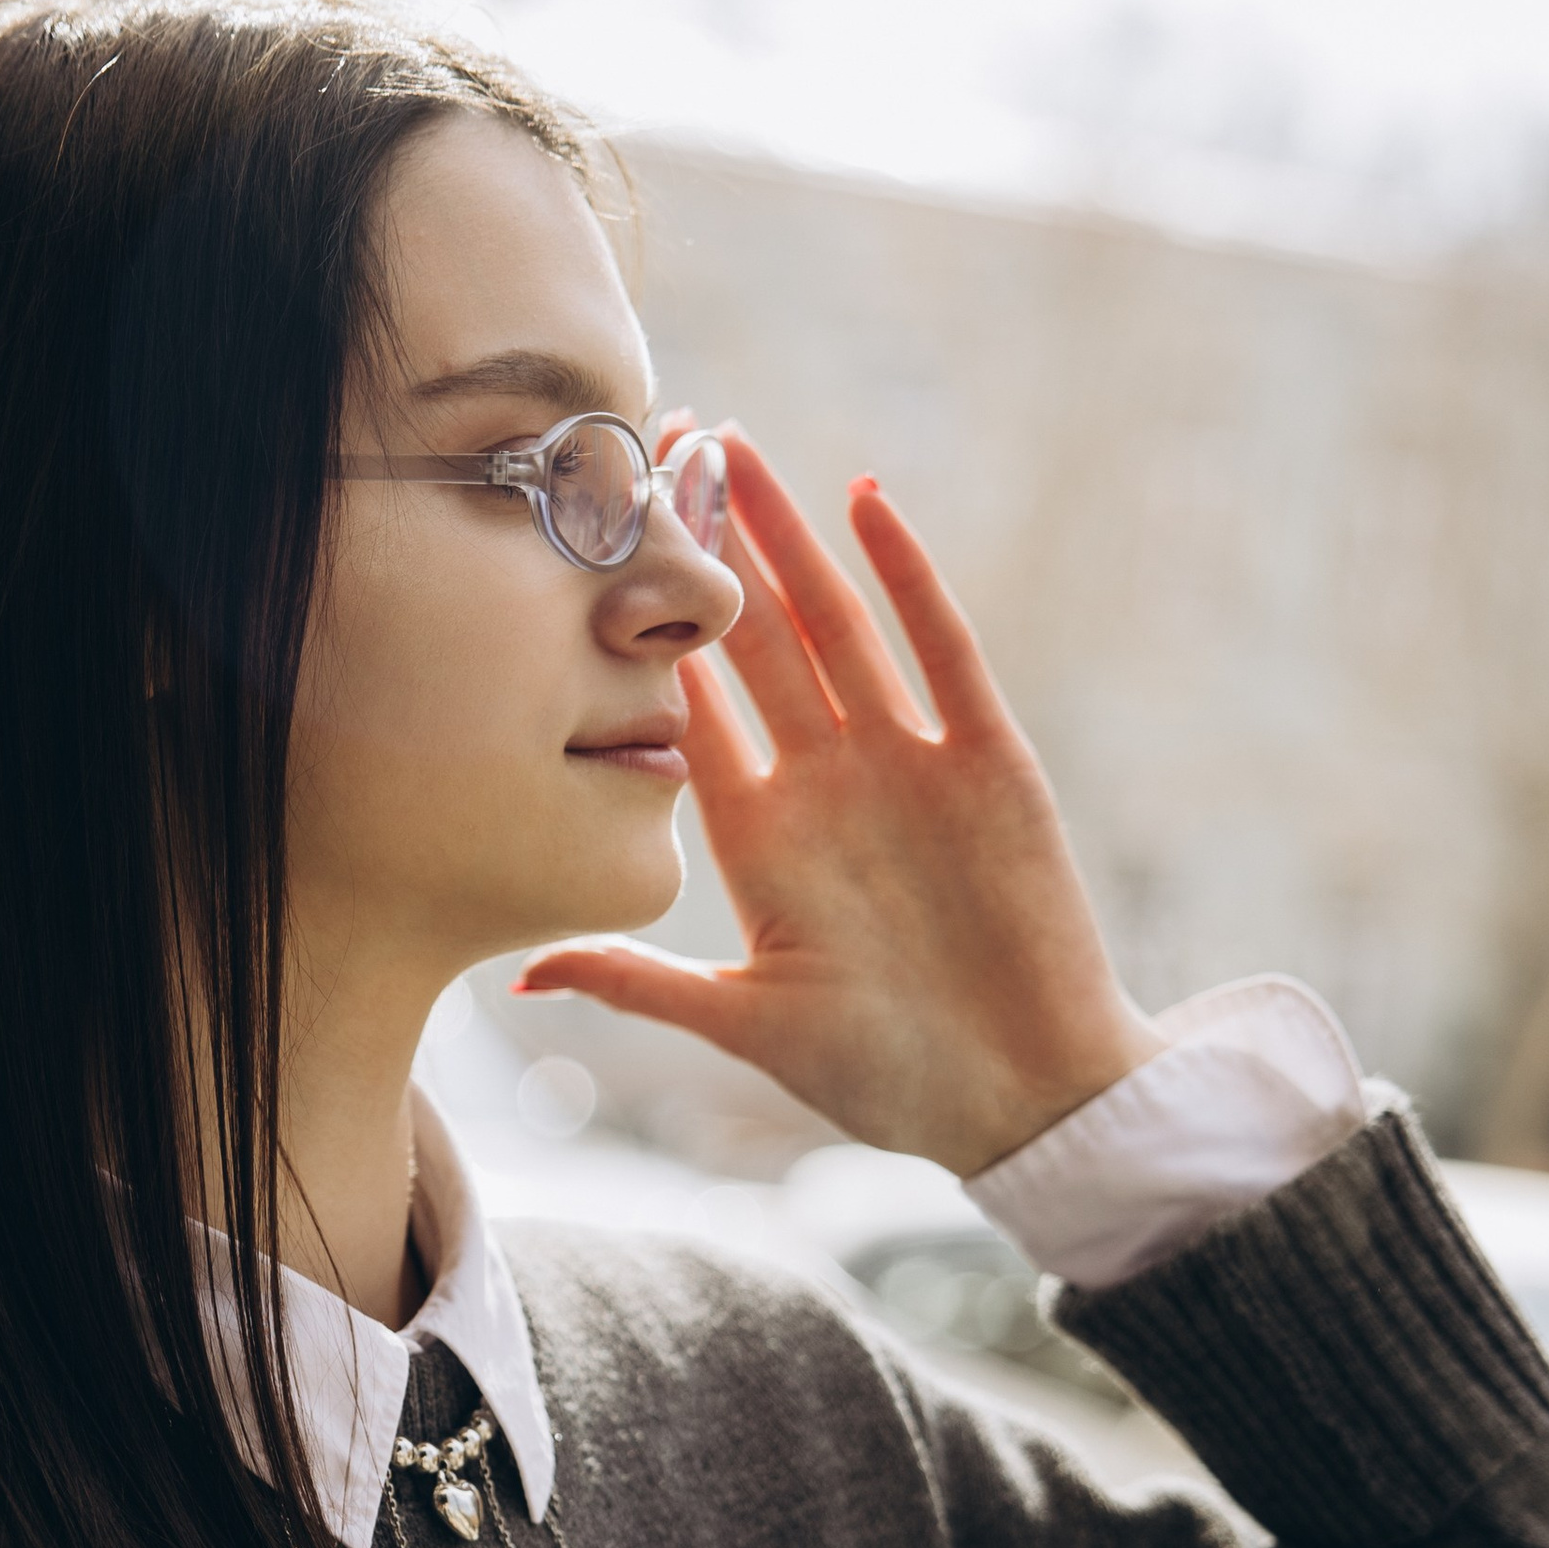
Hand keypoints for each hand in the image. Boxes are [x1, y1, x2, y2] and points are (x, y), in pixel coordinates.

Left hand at [516, 433, 1165, 1176]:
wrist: (1024, 1100)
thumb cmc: (889, 1077)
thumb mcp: (748, 1025)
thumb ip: (642, 983)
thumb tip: (524, 979)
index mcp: (761, 837)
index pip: (687, 706)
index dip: (640, 629)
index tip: (593, 546)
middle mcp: (827, 782)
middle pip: (753, 642)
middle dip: (705, 549)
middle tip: (653, 447)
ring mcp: (908, 763)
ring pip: (835, 624)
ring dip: (787, 538)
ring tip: (735, 449)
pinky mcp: (987, 760)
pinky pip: (941, 650)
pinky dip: (906, 576)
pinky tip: (865, 503)